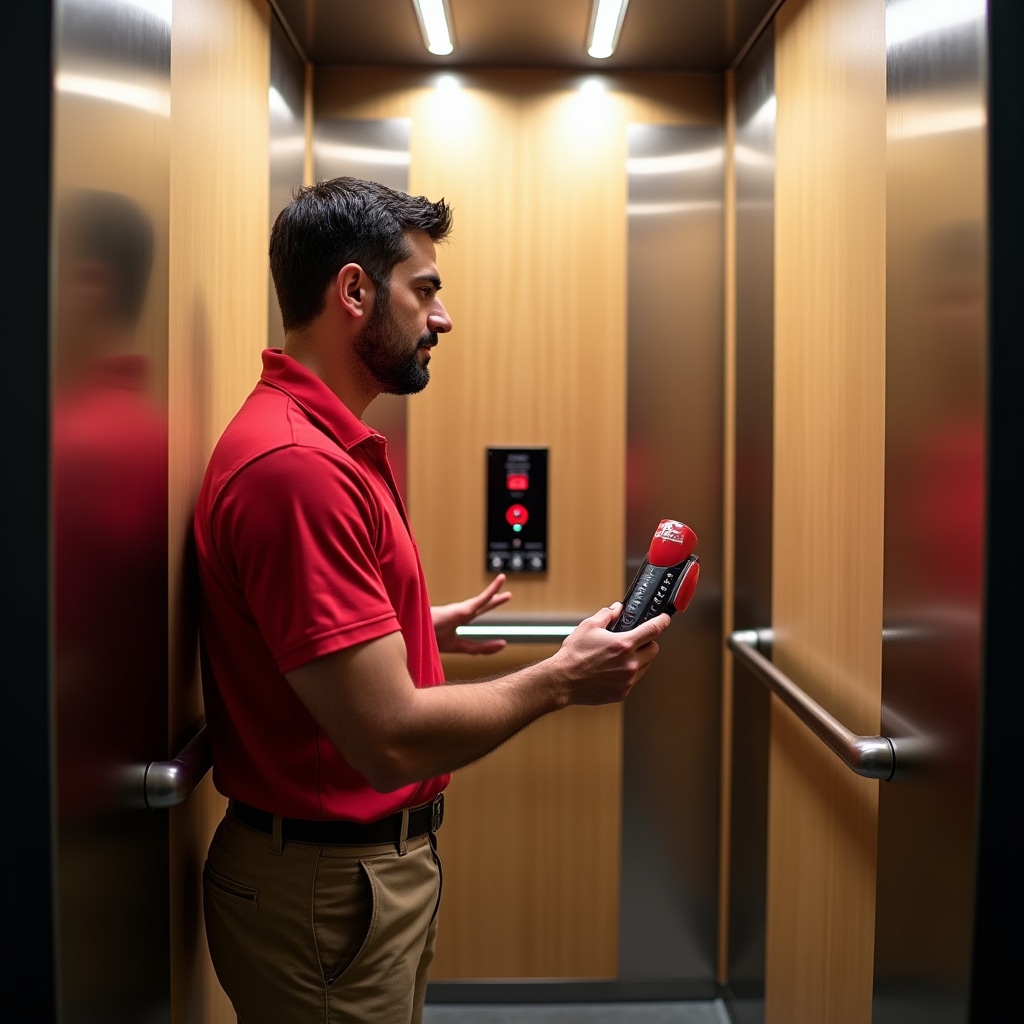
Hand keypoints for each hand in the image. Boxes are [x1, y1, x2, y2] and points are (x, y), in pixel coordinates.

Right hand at [432, 574, 512, 654]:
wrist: (414, 633)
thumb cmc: (428, 638)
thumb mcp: (457, 647)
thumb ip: (477, 649)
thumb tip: (501, 645)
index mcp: (455, 624)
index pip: (475, 630)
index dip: (489, 641)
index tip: (502, 644)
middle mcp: (459, 614)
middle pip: (480, 607)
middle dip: (493, 601)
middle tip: (507, 595)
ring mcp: (459, 610)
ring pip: (481, 601)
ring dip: (493, 591)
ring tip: (502, 578)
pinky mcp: (460, 609)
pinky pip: (479, 600)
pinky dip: (490, 592)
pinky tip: (498, 585)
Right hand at [550, 603, 669, 705]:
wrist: (563, 680)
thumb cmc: (573, 655)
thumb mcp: (589, 627)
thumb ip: (607, 615)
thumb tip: (617, 609)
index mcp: (623, 644)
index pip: (653, 630)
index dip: (663, 621)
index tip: (665, 619)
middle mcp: (629, 663)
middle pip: (654, 649)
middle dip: (647, 643)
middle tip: (634, 641)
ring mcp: (628, 680)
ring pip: (646, 666)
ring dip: (639, 659)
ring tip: (619, 657)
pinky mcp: (623, 692)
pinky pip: (634, 679)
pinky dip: (629, 673)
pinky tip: (613, 670)